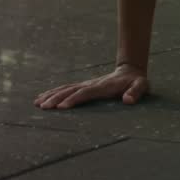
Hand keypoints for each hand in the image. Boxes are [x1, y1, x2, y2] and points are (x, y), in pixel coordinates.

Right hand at [33, 64, 149, 109]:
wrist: (131, 71)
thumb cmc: (136, 82)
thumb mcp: (141, 86)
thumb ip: (136, 92)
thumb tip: (128, 100)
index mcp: (103, 86)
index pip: (86, 93)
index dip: (74, 99)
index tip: (62, 107)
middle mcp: (91, 84)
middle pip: (71, 90)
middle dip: (57, 98)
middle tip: (43, 107)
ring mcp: (86, 84)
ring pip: (66, 88)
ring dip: (52, 95)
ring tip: (37, 103)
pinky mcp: (83, 86)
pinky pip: (66, 88)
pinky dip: (53, 92)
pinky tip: (42, 98)